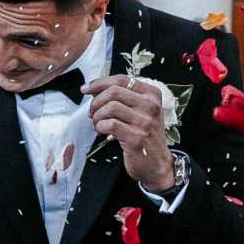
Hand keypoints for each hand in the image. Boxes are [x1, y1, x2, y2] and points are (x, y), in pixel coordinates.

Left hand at [84, 75, 177, 192]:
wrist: (157, 163)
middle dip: (96, 101)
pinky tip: (102, 131)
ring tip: (98, 124)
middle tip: (92, 112)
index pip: (122, 79)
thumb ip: (125, 98)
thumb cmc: (146, 136)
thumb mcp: (142, 111)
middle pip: (113, 92)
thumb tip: (95, 90)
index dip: (99, 83)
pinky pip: (110, 124)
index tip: (86, 89)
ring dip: (97, 116)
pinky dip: (100, 127)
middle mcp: (151, 106)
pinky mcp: (136, 137)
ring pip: (110, 107)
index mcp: (152, 94)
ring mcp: (145, 122)